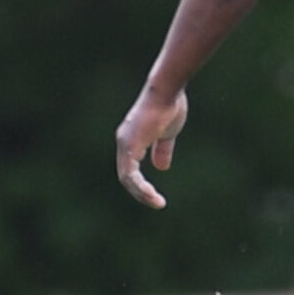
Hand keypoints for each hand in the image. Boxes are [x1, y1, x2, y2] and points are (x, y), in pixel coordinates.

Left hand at [113, 86, 187, 208]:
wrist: (167, 91)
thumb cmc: (169, 106)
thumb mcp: (168, 133)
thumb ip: (163, 149)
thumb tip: (161, 168)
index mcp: (131, 139)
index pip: (130, 168)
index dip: (141, 183)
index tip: (154, 194)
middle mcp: (124, 142)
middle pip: (126, 176)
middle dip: (140, 192)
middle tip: (156, 202)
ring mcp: (125, 144)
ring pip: (127, 179)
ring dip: (142, 193)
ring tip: (157, 202)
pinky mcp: (130, 146)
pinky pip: (131, 174)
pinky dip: (140, 187)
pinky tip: (152, 195)